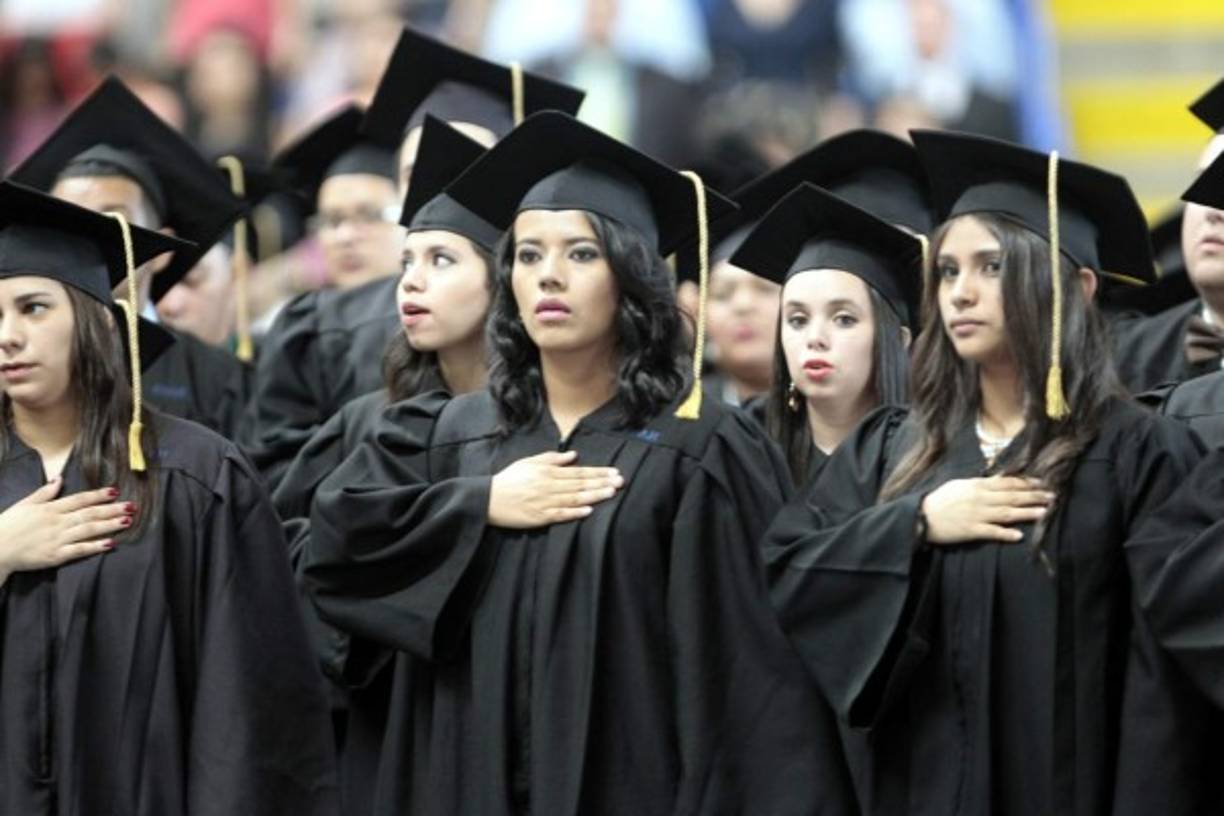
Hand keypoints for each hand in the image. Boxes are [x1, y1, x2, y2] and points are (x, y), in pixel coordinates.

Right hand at [0, 478, 135, 583]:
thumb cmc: (8, 525)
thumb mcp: (25, 504)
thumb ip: (45, 492)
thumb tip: (59, 477)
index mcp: (50, 508)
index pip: (79, 499)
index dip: (98, 495)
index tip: (115, 491)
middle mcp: (57, 522)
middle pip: (89, 513)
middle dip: (112, 509)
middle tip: (132, 506)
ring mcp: (57, 539)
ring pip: (88, 530)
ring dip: (109, 525)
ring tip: (127, 520)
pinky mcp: (56, 556)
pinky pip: (79, 550)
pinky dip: (95, 546)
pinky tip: (110, 543)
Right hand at [488, 451, 623, 528]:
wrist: (489, 499)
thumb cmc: (510, 479)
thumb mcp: (530, 462)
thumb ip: (552, 458)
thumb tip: (573, 455)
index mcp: (548, 472)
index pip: (578, 472)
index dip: (598, 472)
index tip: (614, 472)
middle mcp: (549, 486)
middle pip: (580, 484)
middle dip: (601, 483)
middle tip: (620, 482)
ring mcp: (545, 502)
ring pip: (574, 498)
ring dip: (594, 495)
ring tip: (611, 493)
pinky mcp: (540, 517)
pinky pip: (560, 515)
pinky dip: (575, 513)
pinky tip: (589, 510)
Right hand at [920, 476, 1053, 545]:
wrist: (920, 516)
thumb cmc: (940, 500)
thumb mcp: (960, 485)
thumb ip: (980, 483)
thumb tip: (1000, 480)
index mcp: (977, 485)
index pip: (1007, 483)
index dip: (1027, 483)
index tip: (1043, 483)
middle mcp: (980, 499)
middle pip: (1012, 496)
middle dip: (1034, 496)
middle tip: (1053, 497)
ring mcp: (976, 515)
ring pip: (1007, 513)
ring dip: (1027, 513)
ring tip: (1044, 513)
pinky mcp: (971, 531)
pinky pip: (991, 532)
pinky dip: (1005, 534)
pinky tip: (1018, 535)